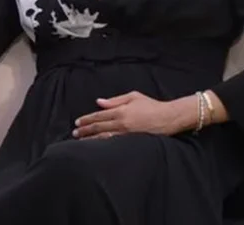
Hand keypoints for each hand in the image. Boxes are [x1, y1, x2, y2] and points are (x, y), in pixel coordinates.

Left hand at [72, 91, 192, 139]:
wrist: (168, 118)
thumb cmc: (151, 105)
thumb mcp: (133, 97)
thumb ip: (114, 100)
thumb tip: (99, 102)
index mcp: (121, 111)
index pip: (99, 116)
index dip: (86, 120)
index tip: (77, 123)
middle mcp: (122, 123)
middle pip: (99, 128)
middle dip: (85, 131)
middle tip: (75, 133)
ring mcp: (127, 134)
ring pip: (105, 138)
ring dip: (92, 140)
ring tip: (81, 142)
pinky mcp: (133, 141)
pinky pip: (115, 144)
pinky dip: (104, 145)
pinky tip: (97, 147)